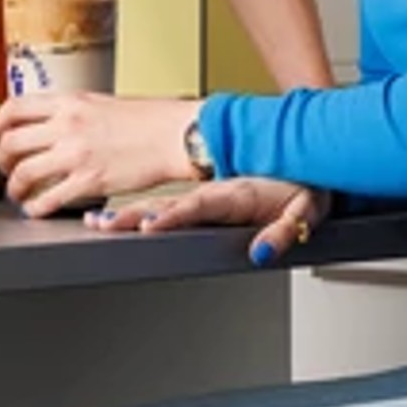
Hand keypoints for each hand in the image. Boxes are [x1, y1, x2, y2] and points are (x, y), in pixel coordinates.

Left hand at [0, 92, 201, 217]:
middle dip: (2, 159)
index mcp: (69, 101)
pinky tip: (35, 209)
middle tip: (6, 167)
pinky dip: (35, 207)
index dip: (0, 124)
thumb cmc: (146, 119)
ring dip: (14, 186)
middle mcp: (67, 125)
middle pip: (10, 143)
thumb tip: (50, 122)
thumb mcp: (100, 102)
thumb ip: (71, 111)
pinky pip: (47, 198)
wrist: (175, 135)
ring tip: (18, 192)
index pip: (14, 108)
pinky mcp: (89, 181)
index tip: (1, 134)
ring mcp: (76, 154)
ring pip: (23, 173)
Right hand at [85, 175, 326, 264]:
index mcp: (237, 194)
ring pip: (160, 203)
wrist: (309, 153)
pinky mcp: (205, 198)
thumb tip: (262, 253)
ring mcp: (206, 194)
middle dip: (134, 215)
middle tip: (103, 224)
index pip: (199, 205)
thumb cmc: (308, 181)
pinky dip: (139, 210)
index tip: (149, 224)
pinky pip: (166, 202)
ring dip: (128, 212)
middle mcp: (215, 192)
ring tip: (96, 221)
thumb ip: (283, 231)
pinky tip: (116, 214)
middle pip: (168, 204)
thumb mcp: (307, 208)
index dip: (174, 216)